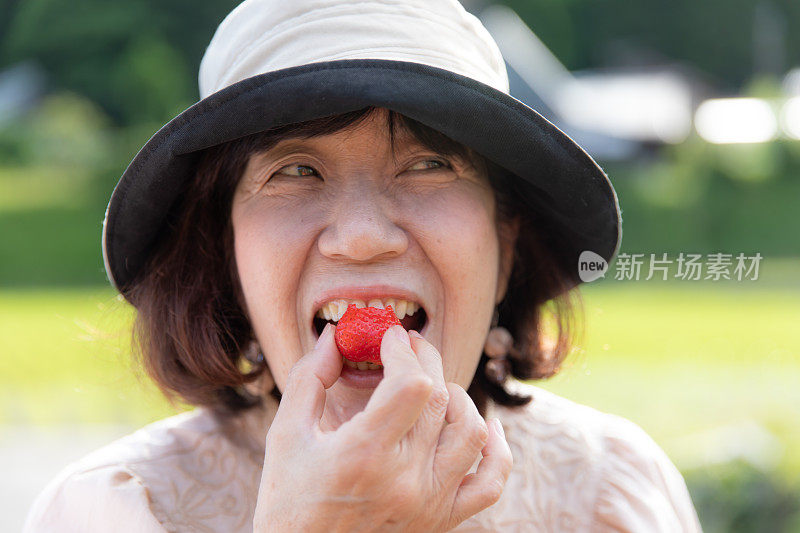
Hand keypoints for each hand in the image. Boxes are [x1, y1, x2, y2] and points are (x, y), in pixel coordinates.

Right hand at [253, 324, 511, 531]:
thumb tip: (335, 335)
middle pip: (439, 399)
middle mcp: (404, 479)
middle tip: (409, 347)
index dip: (404, 351)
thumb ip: (309, 379)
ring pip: (471, 432)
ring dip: (458, 398)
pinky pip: (490, 482)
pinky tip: (487, 426)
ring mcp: (429, 502)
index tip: (390, 338)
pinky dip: (498, 450)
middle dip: (426, 360)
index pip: (411, 385)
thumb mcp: (285, 434)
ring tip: (434, 387)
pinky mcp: (442, 520)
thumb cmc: (288, 499)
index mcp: (364, 454)